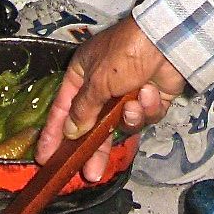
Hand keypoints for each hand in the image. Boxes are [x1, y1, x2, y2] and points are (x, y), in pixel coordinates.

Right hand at [35, 17, 184, 182]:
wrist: (167, 41)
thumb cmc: (125, 53)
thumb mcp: (98, 81)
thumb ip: (83, 109)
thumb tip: (70, 131)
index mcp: (83, 74)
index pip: (64, 109)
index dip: (55, 133)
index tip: (45, 157)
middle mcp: (103, 85)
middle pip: (94, 125)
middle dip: (96, 147)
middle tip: (91, 172)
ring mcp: (129, 93)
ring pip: (122, 123)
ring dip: (129, 118)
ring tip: (133, 107)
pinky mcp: (152, 99)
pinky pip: (145, 116)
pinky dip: (148, 107)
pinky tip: (150, 93)